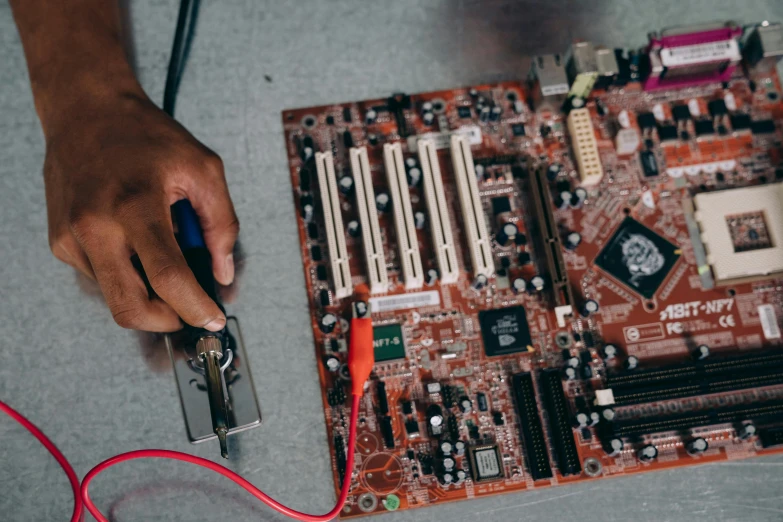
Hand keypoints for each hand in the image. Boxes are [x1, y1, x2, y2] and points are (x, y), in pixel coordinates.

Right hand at [44, 91, 237, 331]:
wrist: (85, 110)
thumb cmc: (146, 135)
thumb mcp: (203, 168)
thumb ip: (221, 224)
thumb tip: (223, 272)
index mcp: (135, 205)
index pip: (167, 277)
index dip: (195, 307)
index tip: (212, 319)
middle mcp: (95, 226)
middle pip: (129, 308)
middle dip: (166, 321)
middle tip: (189, 309)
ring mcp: (72, 238)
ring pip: (115, 297)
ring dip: (147, 291)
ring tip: (160, 248)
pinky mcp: (61, 243)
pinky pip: (101, 278)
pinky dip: (127, 273)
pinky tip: (135, 240)